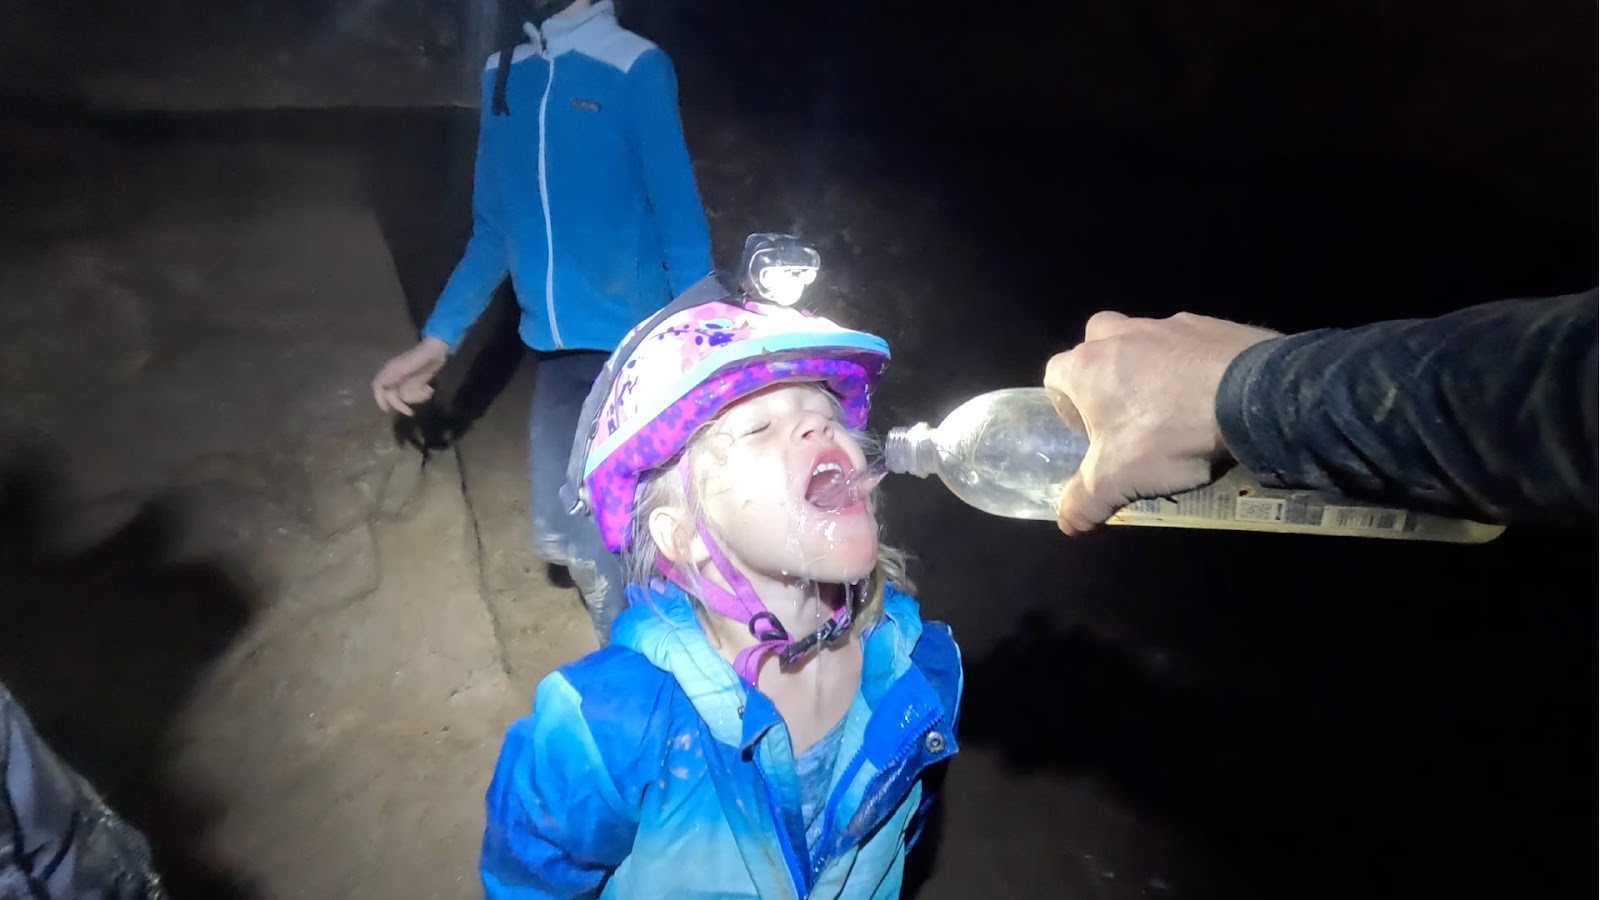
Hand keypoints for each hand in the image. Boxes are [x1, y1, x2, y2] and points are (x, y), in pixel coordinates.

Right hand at [372, 337, 450, 415]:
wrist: (438, 350)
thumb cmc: (424, 355)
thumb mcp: (411, 363)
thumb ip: (398, 372)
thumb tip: (384, 384)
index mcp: (391, 371)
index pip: (378, 386)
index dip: (380, 399)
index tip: (386, 409)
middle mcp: (396, 376)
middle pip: (392, 395)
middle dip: (401, 404)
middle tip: (410, 413)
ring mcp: (406, 379)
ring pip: (405, 396)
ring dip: (415, 397)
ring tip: (427, 391)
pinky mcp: (415, 382)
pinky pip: (414, 394)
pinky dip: (422, 394)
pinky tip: (429, 389)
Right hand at [1043, 311, 1278, 534]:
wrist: (1249, 398)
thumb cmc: (1166, 434)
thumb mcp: (1116, 480)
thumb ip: (1083, 502)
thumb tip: (1066, 523)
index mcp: (1087, 366)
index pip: (1054, 375)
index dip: (1066, 406)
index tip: (1090, 432)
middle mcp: (1120, 334)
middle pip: (1095, 345)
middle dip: (1103, 373)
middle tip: (1125, 410)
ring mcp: (1167, 324)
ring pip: (1143, 340)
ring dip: (1148, 367)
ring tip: (1173, 407)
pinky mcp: (1208, 324)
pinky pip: (1188, 343)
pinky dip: (1191, 364)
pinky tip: (1209, 396)